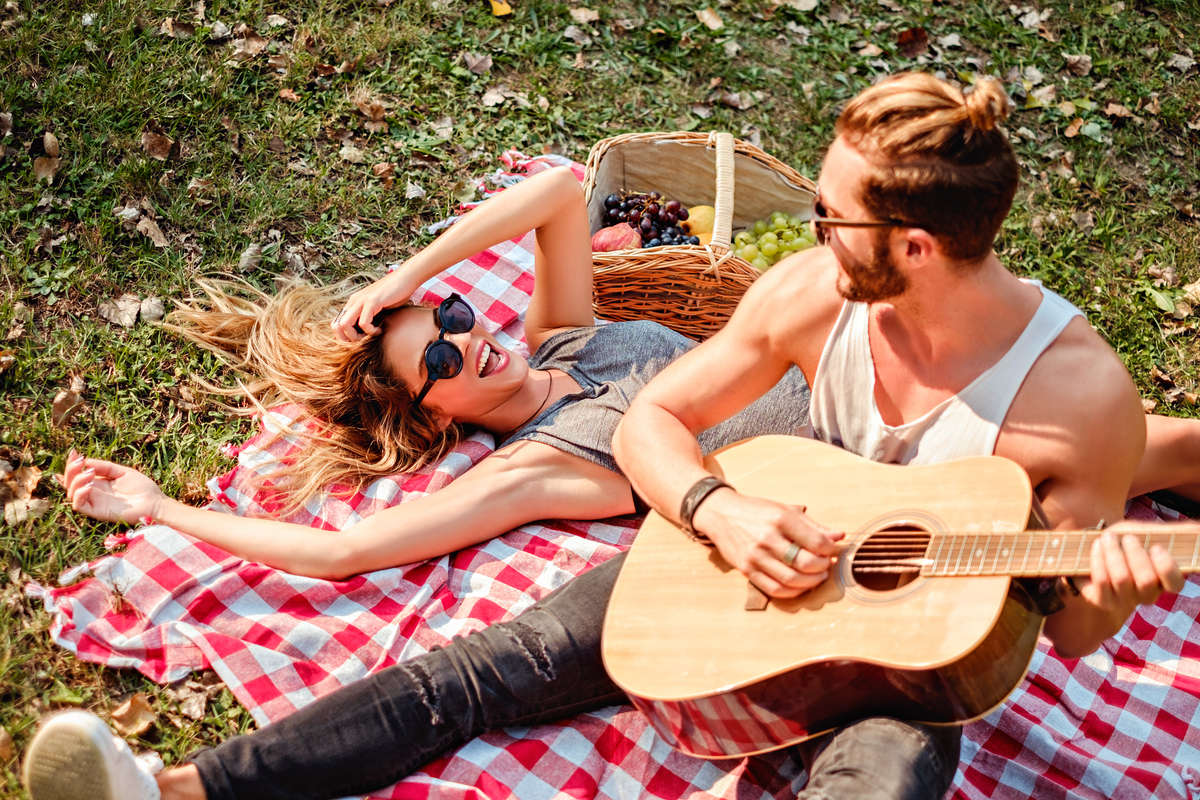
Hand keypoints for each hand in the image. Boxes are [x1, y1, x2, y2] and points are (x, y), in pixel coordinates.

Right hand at [62, 450, 164, 524]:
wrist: (154, 502)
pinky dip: (79, 495)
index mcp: (99, 482)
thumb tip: (86, 461)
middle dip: (70, 470)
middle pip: (70, 483)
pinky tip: (89, 486)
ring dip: (75, 481)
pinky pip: (79, 505)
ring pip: (71, 493)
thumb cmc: (142, 487)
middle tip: (80, 462)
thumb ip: (105, 467)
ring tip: (89, 473)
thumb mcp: (122, 472)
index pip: (78, 473)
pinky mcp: (97, 512)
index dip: (72, 463)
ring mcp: (95, 502)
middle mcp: (94, 492)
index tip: (74, 452)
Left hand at [331, 270, 420, 341]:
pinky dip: (371, 331)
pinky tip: (380, 329)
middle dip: (348, 339)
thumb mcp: (378, 306)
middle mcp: (354, 301)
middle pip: (337, 326)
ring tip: (371, 335)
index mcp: (353, 302)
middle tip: (364, 340)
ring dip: (357, 336)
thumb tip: (364, 332)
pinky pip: (363, 323)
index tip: (360, 339)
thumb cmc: (395, 294)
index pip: (336, 323)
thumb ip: (369, 315)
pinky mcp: (372, 302)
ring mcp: (361, 300)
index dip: (344, 336)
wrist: (406, 278)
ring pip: (345, 325)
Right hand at [692, 489, 843, 598]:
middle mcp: (767, 538)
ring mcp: (755, 556)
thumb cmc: (756, 511)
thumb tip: (839, 537)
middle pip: (806, 563)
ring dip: (811, 582)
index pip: (816, 542)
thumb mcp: (785, 509)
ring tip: (816, 576)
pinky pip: (774, 589)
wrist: (721, 514)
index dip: (831, 550)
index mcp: (780, 518)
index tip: (833, 550)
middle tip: (826, 565)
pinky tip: (800, 585)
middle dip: (822, 567)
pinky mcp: (746, 569)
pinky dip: (792, 591)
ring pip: (792, 580)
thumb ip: (813, 525)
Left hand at [1075, 525, 1183, 634]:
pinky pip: (1101, 582)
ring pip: (1122, 579)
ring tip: (1108, 537)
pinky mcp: (1103, 600)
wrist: (1094, 552)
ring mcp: (1124, 600)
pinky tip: (1098, 545)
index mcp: (1164, 580)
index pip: (1176, 584)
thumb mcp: (1150, 533)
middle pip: (1146, 581)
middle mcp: (1147, 594)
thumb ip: (1175, 532)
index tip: (1156, 547)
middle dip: (1136, 554)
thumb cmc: (1126, 542)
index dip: (1166, 567)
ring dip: (1114, 553)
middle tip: (1128, 538)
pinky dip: (1099, 559)